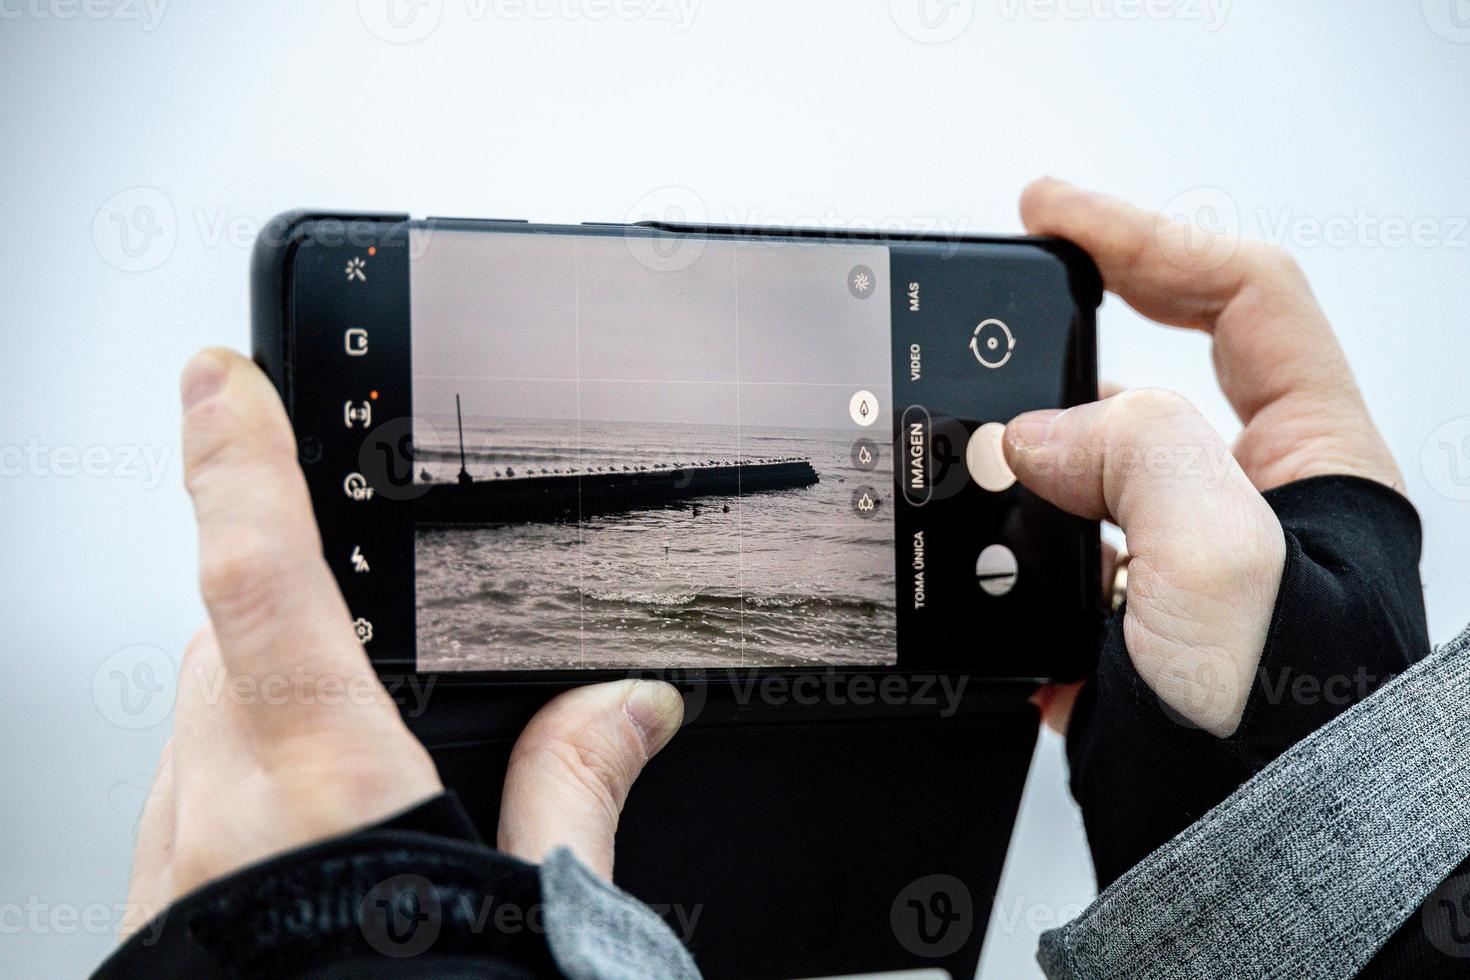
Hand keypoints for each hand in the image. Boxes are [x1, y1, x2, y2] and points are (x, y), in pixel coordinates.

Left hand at [121, 349, 683, 936]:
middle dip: (289, 623)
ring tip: (360, 781)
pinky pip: (188, 798)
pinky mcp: (156, 902)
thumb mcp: (533, 913)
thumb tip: (630, 712)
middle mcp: (216, 805)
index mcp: (318, 777)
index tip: (217, 379)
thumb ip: (575, 793)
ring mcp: (171, 856)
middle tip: (371, 655)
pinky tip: (313, 845)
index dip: (239, 460)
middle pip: (227, 647)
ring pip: (202, 723)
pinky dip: (242, 784)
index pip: (258, 576)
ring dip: (267, 714)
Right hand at [1008, 179, 1401, 737]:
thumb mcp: (1225, 566)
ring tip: (991, 503)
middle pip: (1153, 380)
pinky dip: (1018, 562)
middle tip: (992, 366)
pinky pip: (1061, 553)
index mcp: (1316, 463)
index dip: (1143, 240)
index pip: (1241, 297)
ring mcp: (1190, 564)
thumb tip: (1040, 434)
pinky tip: (1004, 589)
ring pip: (1094, 473)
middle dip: (1064, 376)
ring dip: (1032, 481)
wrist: (1233, 865)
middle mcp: (1256, 504)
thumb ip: (1139, 458)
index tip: (1050, 217)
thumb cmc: (1285, 746)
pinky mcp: (1135, 620)